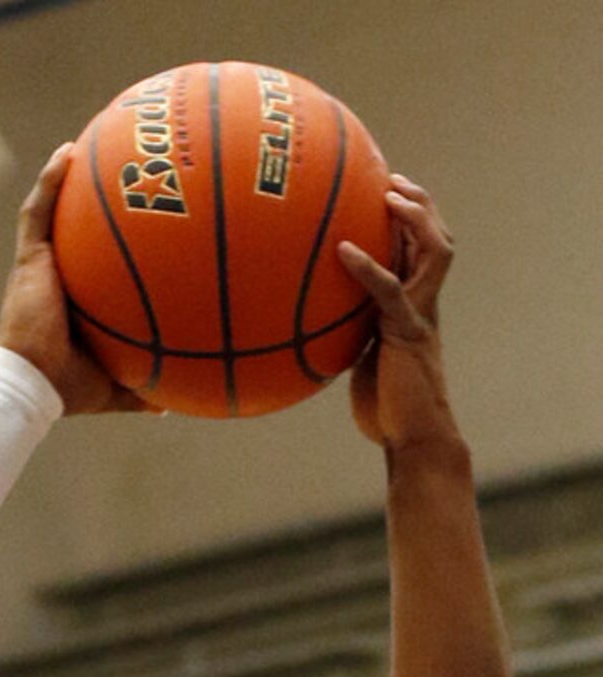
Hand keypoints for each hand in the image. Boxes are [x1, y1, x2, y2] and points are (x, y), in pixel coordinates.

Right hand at [0, 145, 152, 416]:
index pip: (98, 261)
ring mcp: (41, 266)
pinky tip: (67, 152)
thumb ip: (144, 389)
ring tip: (92, 140)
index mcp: (80, 300)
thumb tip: (172, 407)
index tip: (145, 213)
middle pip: (78, 229)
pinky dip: (50, 181)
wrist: (33, 385)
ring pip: (54, 212)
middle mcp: (60, 277)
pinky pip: (37, 213)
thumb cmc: (70, 386)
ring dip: (67, 177)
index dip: (115, 239)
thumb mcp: (118, 385)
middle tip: (129, 165)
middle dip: (95, 197)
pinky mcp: (27, 260)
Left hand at [340, 176, 459, 451]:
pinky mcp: (407, 333)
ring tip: (389, 195)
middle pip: (435, 239)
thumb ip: (342, 341)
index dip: (408, 221)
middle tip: (392, 179)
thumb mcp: (356, 365)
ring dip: (415, 219)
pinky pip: (388, 291)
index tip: (383, 192)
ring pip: (434, 251)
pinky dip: (367, 267)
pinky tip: (343, 250)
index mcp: (413, 308)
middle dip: (419, 205)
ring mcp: (420, 315)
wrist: (411, 437)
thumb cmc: (381, 410)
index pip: (418, 253)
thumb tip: (301, 331)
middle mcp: (423, 304)